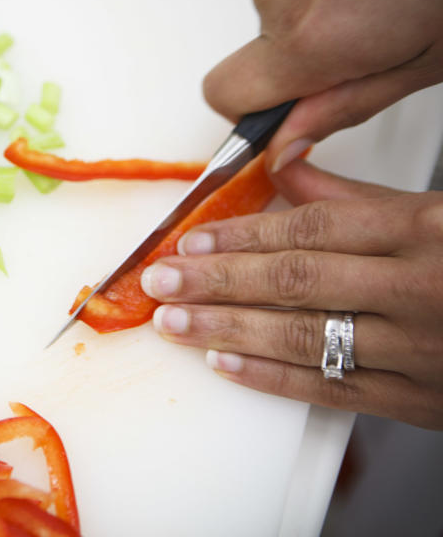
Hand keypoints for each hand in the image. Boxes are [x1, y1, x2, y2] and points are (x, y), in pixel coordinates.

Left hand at [140, 161, 442, 428]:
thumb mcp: (442, 211)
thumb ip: (359, 197)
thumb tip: (285, 173)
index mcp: (429, 231)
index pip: (314, 229)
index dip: (243, 234)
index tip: (189, 241)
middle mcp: (423, 290)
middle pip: (297, 280)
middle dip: (217, 282)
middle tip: (159, 283)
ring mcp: (424, 351)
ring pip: (306, 338)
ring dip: (228, 332)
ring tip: (174, 323)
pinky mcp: (423, 402)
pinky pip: (334, 391)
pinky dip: (272, 379)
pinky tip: (225, 365)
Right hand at [203, 0, 442, 172]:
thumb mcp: (426, 61)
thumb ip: (345, 109)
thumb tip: (285, 146)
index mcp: (310, 40)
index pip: (227, 99)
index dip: (253, 119)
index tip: (284, 126)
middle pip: (255, 63)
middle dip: (298, 75)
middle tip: (361, 62)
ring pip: (276, 26)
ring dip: (316, 33)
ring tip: (379, 15)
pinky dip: (324, 0)